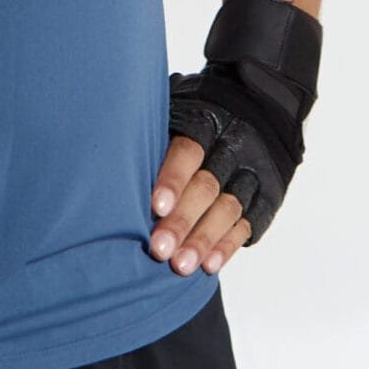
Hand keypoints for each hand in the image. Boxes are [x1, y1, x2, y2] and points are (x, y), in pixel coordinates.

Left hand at [146, 0, 321, 276]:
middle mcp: (232, 146)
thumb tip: (102, 135)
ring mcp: (252, 172)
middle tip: (159, 250)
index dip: (172, 179)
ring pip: (228, 209)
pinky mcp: (267, 195)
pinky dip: (227, 246)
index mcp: (205, 120)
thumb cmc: (199, 108)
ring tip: (180, 267)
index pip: (188, 150)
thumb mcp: (177, 101)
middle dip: (182, 220)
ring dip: (204, 241)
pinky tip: (208, 265)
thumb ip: (152, 121)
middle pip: (207, 186)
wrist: (262, 101)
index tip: (154, 206)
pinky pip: (247, 224)